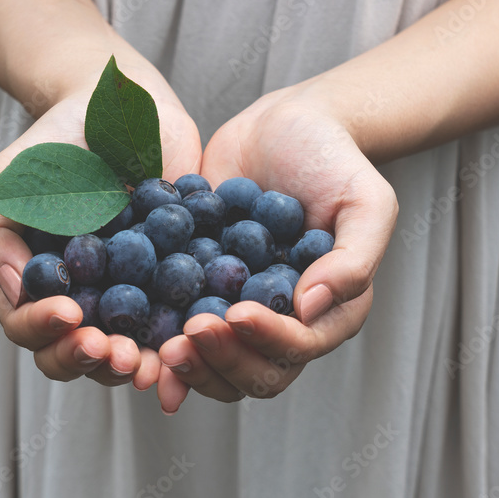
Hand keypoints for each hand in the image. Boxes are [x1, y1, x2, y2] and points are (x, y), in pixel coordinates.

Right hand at [0, 50, 201, 391]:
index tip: (68, 312)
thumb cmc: (53, 146)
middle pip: (80, 356)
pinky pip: (185, 318)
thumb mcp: (8, 182)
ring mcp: (135, 297)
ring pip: (134, 351)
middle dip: (93, 360)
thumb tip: (17, 291)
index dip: (45, 332)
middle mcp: (86, 304)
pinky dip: (189, 335)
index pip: (31, 330)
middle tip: (112, 351)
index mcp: (39, 289)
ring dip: (142, 363)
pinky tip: (196, 333)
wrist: (116, 107)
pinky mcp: (181, 281)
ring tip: (151, 359)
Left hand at [156, 86, 396, 412]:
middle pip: (255, 372)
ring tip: (161, 347)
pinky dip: (157, 341)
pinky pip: (177, 327)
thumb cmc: (334, 160)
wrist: (285, 125)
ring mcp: (239, 309)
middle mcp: (284, 322)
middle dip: (221, 361)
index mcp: (329, 312)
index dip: (268, 339)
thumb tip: (309, 308)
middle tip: (189, 336)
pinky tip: (133, 335)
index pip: (299, 347)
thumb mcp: (365, 201)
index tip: (237, 313)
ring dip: (188, 366)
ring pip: (214, 364)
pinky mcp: (200, 290)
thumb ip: (353, 260)